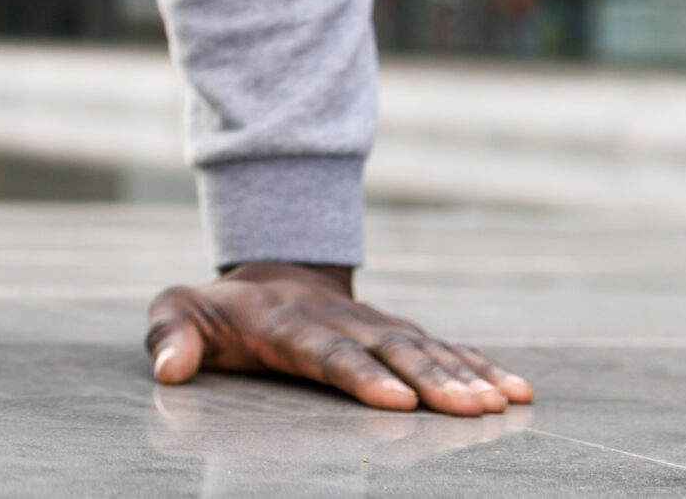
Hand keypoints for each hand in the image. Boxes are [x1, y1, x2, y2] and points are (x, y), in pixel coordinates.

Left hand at [146, 262, 531, 414]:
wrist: (265, 274)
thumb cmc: (217, 311)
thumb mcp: (179, 311)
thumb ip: (170, 335)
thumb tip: (168, 369)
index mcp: (288, 323)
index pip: (327, 351)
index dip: (361, 375)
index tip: (395, 401)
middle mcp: (340, 320)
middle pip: (390, 351)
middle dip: (432, 380)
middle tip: (471, 410)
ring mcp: (373, 324)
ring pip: (425, 348)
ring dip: (465, 375)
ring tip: (503, 404)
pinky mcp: (397, 333)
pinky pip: (444, 347)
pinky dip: (481, 366)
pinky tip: (518, 391)